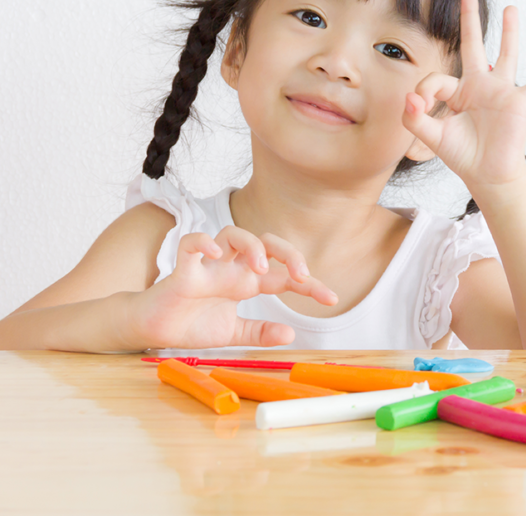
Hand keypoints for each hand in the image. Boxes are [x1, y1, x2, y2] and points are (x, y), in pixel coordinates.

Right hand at [127, 226, 336, 348]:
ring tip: (261, 269)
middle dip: (289, 253)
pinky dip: (205, 242)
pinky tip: (217, 251)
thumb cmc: (189, 324)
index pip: (285, 275)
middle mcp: (231, 269)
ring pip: (234, 234)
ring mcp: (209, 266)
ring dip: (252, 246)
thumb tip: (291, 335)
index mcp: (246, 283)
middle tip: (302, 276)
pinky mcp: (182, 270)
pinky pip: (192, 243)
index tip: (331, 298)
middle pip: (266, 243)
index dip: (310, 284)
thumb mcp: (233, 333)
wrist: (150, 331)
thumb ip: (260, 333)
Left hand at [402, 0, 525, 190]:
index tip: (419, 108)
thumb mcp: (431, 136)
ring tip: (510, 9)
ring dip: (509, 32)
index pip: (438, 78)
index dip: (425, 92)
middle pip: (474, 45)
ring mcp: (502, 92)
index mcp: (459, 91)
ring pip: (507, 55)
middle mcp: (480, 85)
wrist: (487, 175)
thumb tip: (409, 97)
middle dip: (470, 18)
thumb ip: (414, 118)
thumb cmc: (462, 155)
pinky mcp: (519, 104)